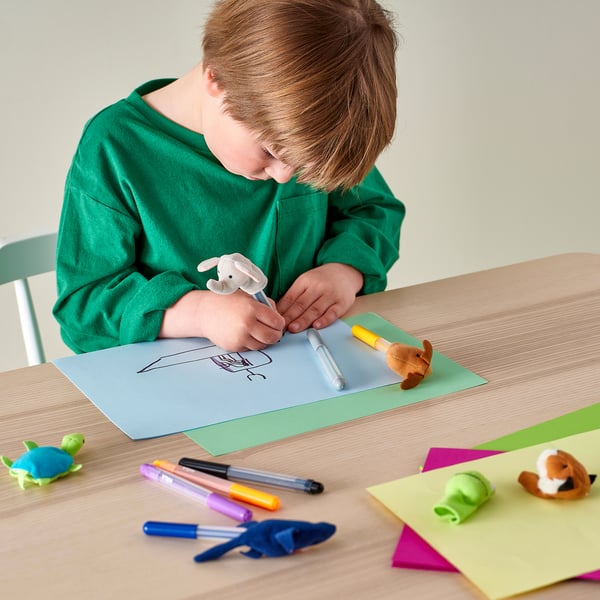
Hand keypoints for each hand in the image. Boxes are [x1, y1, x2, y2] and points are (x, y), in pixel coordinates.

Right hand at [159, 290, 284, 350]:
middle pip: (273, 337)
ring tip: (257, 331)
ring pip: (262, 345)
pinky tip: (245, 334)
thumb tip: (280, 319)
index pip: (277, 322)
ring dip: (263, 340)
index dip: (280, 323)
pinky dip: (251, 343)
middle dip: (276, 335)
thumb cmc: (228, 302)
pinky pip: (250, 348)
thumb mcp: (249, 297)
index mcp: (252, 308)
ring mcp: (240, 337)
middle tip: (273, 331)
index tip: (277, 322)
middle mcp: (247, 323)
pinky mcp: (234, 346)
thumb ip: (266, 306)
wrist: (205, 312)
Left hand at [277, 263, 362, 332]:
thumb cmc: (322, 280)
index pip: (291, 298)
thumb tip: (277, 312)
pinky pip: (332, 313)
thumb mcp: (305, 282)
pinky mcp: (342, 303)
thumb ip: (293, 296)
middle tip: (281, 327)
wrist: (345, 272)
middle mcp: (318, 287)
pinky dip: (324, 320)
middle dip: (290, 317)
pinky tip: (316, 326)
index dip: (282, 310)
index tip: (274, 320)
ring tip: (294, 328)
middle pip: (302, 304)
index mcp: (305, 282)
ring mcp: (330, 295)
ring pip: (315, 310)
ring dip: (303, 320)